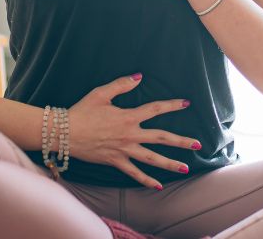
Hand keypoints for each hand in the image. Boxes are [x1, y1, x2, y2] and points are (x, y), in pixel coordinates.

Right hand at [65, 73, 201, 189]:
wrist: (64, 133)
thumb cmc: (82, 111)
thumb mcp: (101, 93)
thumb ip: (122, 84)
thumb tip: (139, 76)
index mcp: (128, 117)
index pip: (155, 109)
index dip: (172, 105)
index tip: (187, 103)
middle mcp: (130, 135)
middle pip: (161, 138)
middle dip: (181, 141)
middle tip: (198, 144)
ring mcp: (124, 150)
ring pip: (152, 159)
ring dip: (170, 164)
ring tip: (186, 169)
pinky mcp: (115, 161)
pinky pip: (134, 173)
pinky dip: (146, 180)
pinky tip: (158, 186)